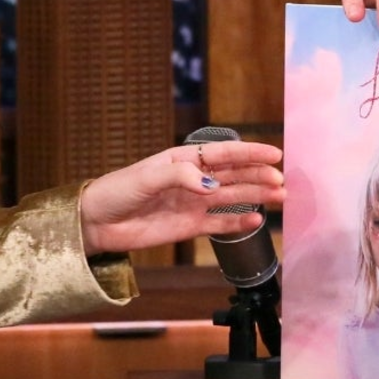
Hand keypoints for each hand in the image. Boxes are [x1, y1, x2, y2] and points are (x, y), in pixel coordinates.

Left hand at [78, 139, 283, 254]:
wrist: (97, 223)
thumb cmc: (117, 191)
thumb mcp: (147, 178)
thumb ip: (180, 177)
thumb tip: (212, 185)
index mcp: (183, 160)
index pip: (223, 153)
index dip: (250, 152)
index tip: (274, 154)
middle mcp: (193, 180)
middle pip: (233, 175)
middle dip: (258, 176)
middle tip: (281, 181)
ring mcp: (192, 203)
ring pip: (232, 198)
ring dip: (256, 196)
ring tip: (280, 196)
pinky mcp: (189, 226)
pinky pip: (219, 224)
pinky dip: (238, 223)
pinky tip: (256, 220)